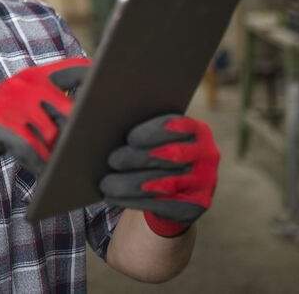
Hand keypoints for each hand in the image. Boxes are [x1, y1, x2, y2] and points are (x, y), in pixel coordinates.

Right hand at [0, 57, 89, 191]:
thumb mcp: (24, 104)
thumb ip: (53, 104)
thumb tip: (94, 117)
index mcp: (35, 76)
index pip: (75, 69)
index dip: (98, 80)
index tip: (117, 97)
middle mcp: (24, 86)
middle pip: (70, 111)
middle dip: (81, 136)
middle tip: (94, 153)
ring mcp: (9, 104)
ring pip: (51, 135)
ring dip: (61, 157)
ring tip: (70, 171)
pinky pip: (28, 149)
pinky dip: (40, 166)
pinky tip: (46, 178)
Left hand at [99, 114, 219, 236]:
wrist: (173, 190)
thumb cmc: (150, 150)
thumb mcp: (147, 132)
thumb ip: (128, 114)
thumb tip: (90, 91)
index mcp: (197, 129)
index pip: (177, 125)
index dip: (153, 131)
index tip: (129, 137)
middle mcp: (208, 155)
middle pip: (171, 156)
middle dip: (137, 158)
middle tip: (111, 160)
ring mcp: (206, 183)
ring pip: (164, 184)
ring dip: (131, 184)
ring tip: (105, 184)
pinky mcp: (196, 208)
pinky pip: (164, 206)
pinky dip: (135, 202)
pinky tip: (113, 198)